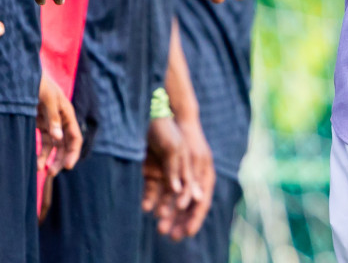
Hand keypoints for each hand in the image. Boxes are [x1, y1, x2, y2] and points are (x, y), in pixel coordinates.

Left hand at [36, 74, 82, 175]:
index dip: (72, 152)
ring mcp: (50, 122)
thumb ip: (53, 118)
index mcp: (67, 113)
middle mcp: (61, 120)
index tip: (66, 167)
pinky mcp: (39, 123)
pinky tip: (35, 161)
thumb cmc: (39, 83)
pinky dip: (41, 152)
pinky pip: (44, 141)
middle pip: (65, 144)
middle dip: (60, 159)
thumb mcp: (47, 98)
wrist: (24, 73)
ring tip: (40, 170)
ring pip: (54, 145)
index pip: (75, 137)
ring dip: (49, 158)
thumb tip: (58, 138)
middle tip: (52, 173)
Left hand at [143, 116, 204, 238]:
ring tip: (159, 225)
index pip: (201, 199)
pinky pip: (153, 190)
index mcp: (200, 169)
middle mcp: (186, 174)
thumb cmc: (169, 128)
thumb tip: (183, 198)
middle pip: (186, 203)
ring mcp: (170, 173)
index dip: (195, 217)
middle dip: (179, 220)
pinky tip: (146, 207)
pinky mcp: (154, 170)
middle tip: (171, 236)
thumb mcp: (175, 150)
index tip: (187, 232)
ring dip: (165, 212)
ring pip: (169, 199)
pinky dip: (151, 199)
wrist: (153, 111)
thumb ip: (180, 174)